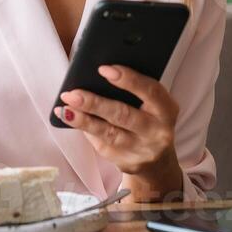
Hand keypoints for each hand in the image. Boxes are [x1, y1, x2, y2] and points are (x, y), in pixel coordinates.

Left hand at [54, 65, 184, 201]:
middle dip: (95, 103)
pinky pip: (102, 144)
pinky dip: (84, 129)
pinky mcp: (126, 162)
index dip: (128, 79)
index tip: (104, 69)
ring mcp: (141, 150)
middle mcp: (157, 131)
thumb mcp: (153, 105)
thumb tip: (98, 75)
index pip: (150, 91)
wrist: (158, 161)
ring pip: (108, 133)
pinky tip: (71, 119)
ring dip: (83, 120)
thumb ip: (135, 90)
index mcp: (166, 109)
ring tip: (64, 109)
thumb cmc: (150, 120)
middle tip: (72, 93)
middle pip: (123, 115)